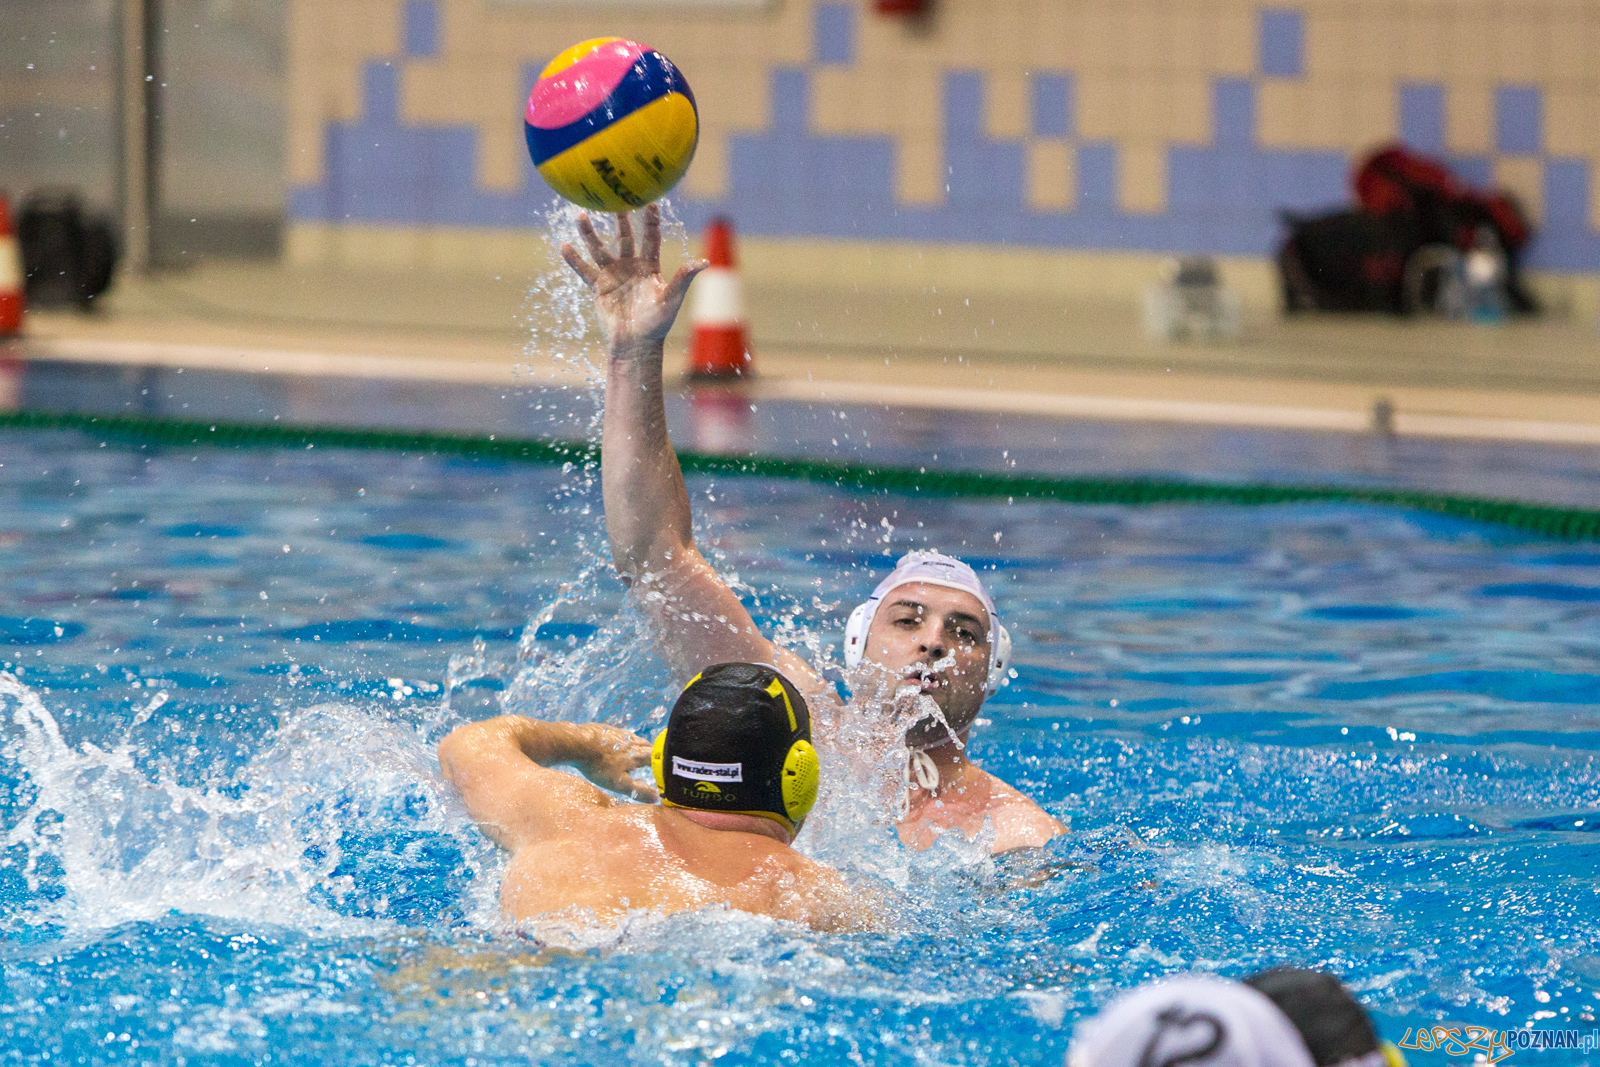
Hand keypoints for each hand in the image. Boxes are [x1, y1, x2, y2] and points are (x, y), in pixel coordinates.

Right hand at [561, 204, 705, 355]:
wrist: (635, 344)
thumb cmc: (656, 324)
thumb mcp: (671, 299)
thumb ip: (684, 278)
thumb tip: (704, 262)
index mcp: (649, 267)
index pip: (650, 238)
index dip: (651, 220)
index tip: (651, 199)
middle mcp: (630, 267)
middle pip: (624, 236)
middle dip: (620, 216)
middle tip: (615, 194)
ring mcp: (612, 276)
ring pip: (599, 249)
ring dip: (590, 233)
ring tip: (581, 213)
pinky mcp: (598, 287)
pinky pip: (584, 270)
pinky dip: (574, 259)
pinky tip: (563, 245)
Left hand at [580, 723, 659, 801]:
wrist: (577, 743)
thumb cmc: (598, 765)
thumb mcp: (619, 783)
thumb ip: (638, 790)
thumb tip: (657, 797)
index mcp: (636, 754)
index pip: (655, 757)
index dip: (661, 764)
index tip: (664, 769)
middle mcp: (630, 741)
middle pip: (646, 745)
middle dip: (651, 753)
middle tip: (652, 760)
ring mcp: (617, 733)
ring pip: (633, 738)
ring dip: (638, 745)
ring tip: (636, 751)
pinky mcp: (605, 729)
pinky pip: (619, 733)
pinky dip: (622, 739)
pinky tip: (616, 744)